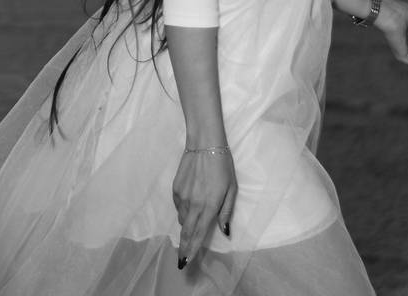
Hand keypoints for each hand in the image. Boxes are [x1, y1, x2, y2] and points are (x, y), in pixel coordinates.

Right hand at [172, 145, 236, 269]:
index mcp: (208, 206)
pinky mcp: (175, 188)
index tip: (187, 262)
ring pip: (181, 219)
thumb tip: (224, 231)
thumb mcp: (232, 189)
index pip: (198, 234)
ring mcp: (182, 196)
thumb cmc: (223, 166)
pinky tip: (190, 205)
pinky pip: (178, 206)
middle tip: (181, 260)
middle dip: (183, 247)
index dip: (192, 250)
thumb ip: (226, 211)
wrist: (204, 144)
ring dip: (185, 227)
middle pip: (185, 231)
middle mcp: (192, 204)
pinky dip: (183, 211)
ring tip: (190, 227)